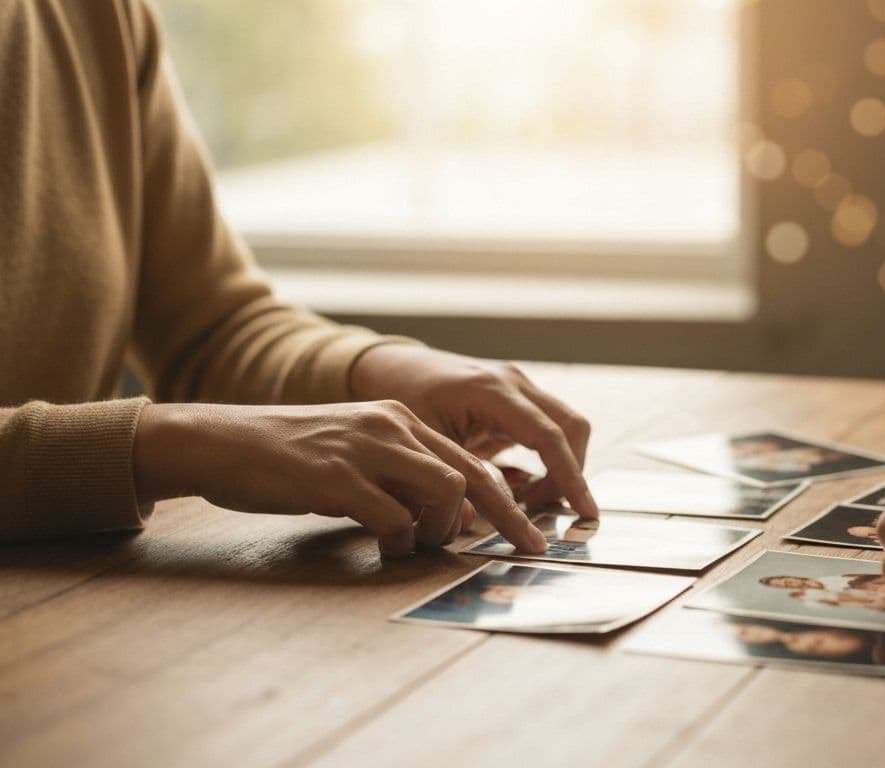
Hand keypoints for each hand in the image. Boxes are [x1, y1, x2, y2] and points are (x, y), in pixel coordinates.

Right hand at [133, 401, 547, 556]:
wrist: (218, 442)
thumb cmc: (286, 458)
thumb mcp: (355, 454)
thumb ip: (399, 475)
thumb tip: (443, 514)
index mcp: (400, 419)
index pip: (471, 457)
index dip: (506, 497)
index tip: (528, 528)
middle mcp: (391, 426)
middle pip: (473, 474)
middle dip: (510, 517)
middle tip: (532, 549)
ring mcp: (365, 449)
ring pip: (446, 488)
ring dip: (447, 528)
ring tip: (424, 544)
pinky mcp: (335, 477)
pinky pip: (393, 515)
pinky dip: (400, 539)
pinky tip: (386, 547)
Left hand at [349, 346, 597, 517]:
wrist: (391, 366)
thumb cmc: (399, 399)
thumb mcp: (419, 442)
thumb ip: (447, 479)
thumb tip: (467, 526)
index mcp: (491, 390)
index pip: (548, 435)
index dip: (569, 476)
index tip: (584, 511)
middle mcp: (513, 383)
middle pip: (571, 427)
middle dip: (572, 473)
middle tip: (549, 513)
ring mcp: (519, 389)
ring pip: (566, 428)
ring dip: (560, 468)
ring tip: (529, 502)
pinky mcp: (518, 401)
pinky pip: (549, 431)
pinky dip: (548, 462)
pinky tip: (522, 488)